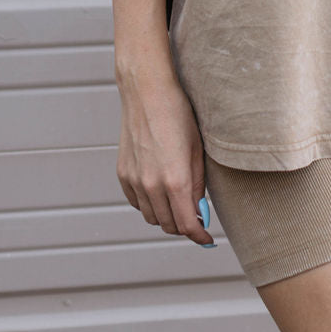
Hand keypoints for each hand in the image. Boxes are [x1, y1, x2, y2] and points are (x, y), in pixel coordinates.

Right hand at [115, 70, 214, 245]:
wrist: (147, 92)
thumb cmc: (178, 115)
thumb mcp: (197, 150)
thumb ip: (198, 185)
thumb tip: (199, 210)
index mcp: (175, 180)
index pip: (188, 225)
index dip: (200, 236)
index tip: (207, 239)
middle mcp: (151, 185)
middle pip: (169, 225)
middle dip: (184, 227)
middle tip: (196, 218)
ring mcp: (134, 180)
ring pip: (151, 218)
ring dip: (166, 217)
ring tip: (178, 203)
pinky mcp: (123, 174)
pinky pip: (137, 203)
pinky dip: (149, 205)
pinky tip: (160, 191)